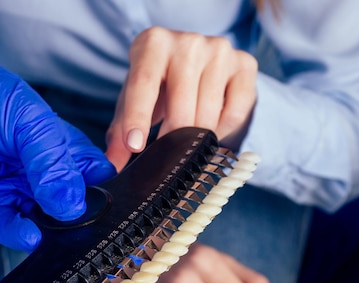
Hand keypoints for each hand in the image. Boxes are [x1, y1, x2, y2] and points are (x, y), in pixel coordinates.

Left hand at [0, 30, 115, 251]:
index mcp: (60, 148)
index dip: (105, 189)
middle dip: (80, 218)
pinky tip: (29, 234)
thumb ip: (52, 160)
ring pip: (41, 222)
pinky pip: (5, 227)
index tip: (114, 206)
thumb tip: (73, 204)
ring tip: (59, 232)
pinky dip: (18, 234)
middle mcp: (40, 175)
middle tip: (89, 227)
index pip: (94, 175)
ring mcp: (13, 193)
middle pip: (71, 204)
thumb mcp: (28, 118)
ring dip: (52, 231)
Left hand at [106, 27, 257, 170]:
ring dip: (197, 138)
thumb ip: (120, 130)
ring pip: (208, 116)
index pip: (143, 83)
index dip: (137, 118)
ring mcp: (220, 50)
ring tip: (188, 136)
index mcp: (153, 43)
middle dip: (172, 141)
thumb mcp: (134, 100)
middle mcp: (188, 42)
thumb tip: (113, 164)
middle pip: (180, 109)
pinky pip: (234, 114)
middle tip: (167, 156)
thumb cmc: (158, 83)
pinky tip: (211, 124)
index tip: (134, 146)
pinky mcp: (245, 64)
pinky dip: (222, 130)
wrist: (195, 60)